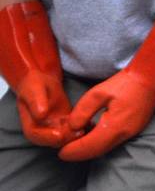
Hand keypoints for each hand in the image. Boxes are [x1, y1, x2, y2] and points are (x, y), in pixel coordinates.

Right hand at [0, 0, 76, 147]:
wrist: (34, 51)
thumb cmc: (29, 65)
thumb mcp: (33, 79)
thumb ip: (35, 96)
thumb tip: (43, 113)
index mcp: (27, 110)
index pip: (35, 134)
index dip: (49, 138)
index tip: (65, 135)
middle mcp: (39, 115)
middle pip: (51, 136)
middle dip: (66, 138)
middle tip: (83, 134)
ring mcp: (51, 112)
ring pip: (62, 130)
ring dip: (75, 131)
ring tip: (89, 128)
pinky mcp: (62, 107)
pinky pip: (70, 120)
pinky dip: (80, 122)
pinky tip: (91, 120)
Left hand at [59, 67, 154, 160]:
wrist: (149, 82)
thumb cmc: (124, 85)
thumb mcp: (97, 94)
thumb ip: (82, 111)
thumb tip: (72, 127)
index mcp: (114, 126)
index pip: (90, 146)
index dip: (74, 151)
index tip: (60, 153)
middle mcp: (123, 135)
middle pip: (97, 151)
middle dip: (79, 154)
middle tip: (63, 152)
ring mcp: (129, 134)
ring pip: (104, 149)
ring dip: (88, 150)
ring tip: (73, 145)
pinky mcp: (131, 131)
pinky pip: (111, 143)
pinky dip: (97, 144)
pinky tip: (89, 135)